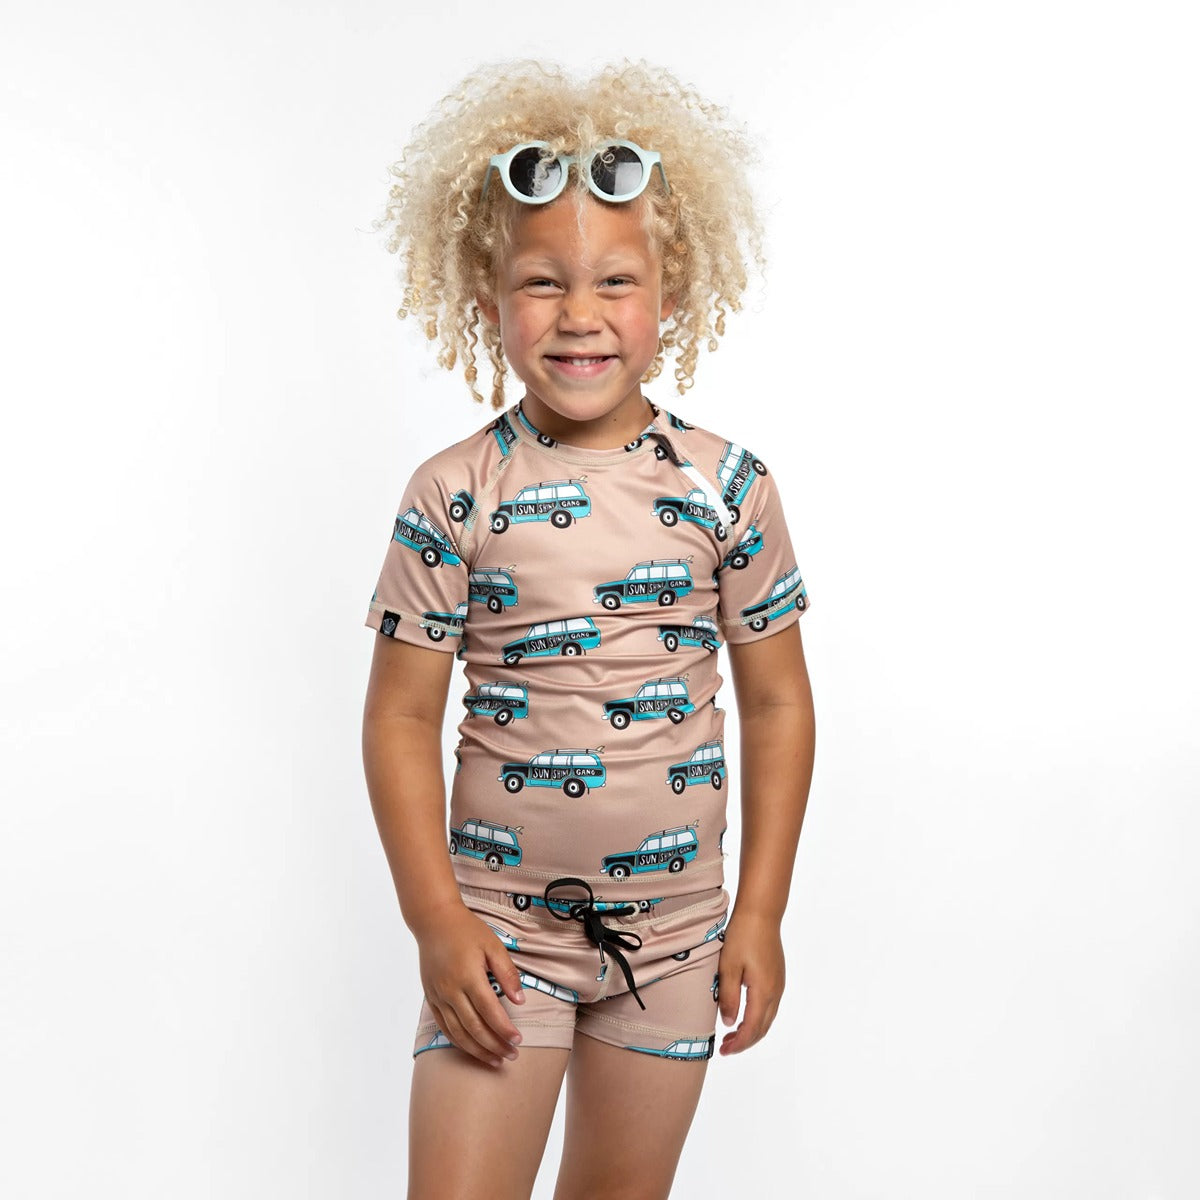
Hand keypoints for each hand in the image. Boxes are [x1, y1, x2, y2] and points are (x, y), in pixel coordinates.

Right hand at [414, 902, 526, 1067]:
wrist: (434, 920)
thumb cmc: (466, 930)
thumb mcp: (493, 945)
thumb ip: (507, 973)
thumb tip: (520, 1000)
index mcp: (468, 976)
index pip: (490, 1011)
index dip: (504, 1030)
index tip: (518, 1040)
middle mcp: (451, 990)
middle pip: (474, 1027)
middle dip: (494, 1045)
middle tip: (511, 1056)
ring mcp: (438, 996)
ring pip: (458, 1033)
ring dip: (477, 1050)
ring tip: (495, 1060)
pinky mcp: (431, 998)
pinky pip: (444, 1027)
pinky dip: (458, 1041)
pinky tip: (471, 1049)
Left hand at [716, 910, 784, 1054]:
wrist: (761, 913)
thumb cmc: (742, 936)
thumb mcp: (728, 967)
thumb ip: (729, 998)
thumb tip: (730, 1024)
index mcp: (763, 992)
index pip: (752, 1029)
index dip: (738, 1044)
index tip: (723, 1051)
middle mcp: (775, 992)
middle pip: (763, 1028)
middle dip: (745, 1041)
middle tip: (725, 1047)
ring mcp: (778, 984)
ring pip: (768, 1018)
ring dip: (751, 1030)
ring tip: (732, 1034)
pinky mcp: (777, 976)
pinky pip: (770, 1006)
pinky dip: (757, 1017)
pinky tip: (744, 1014)